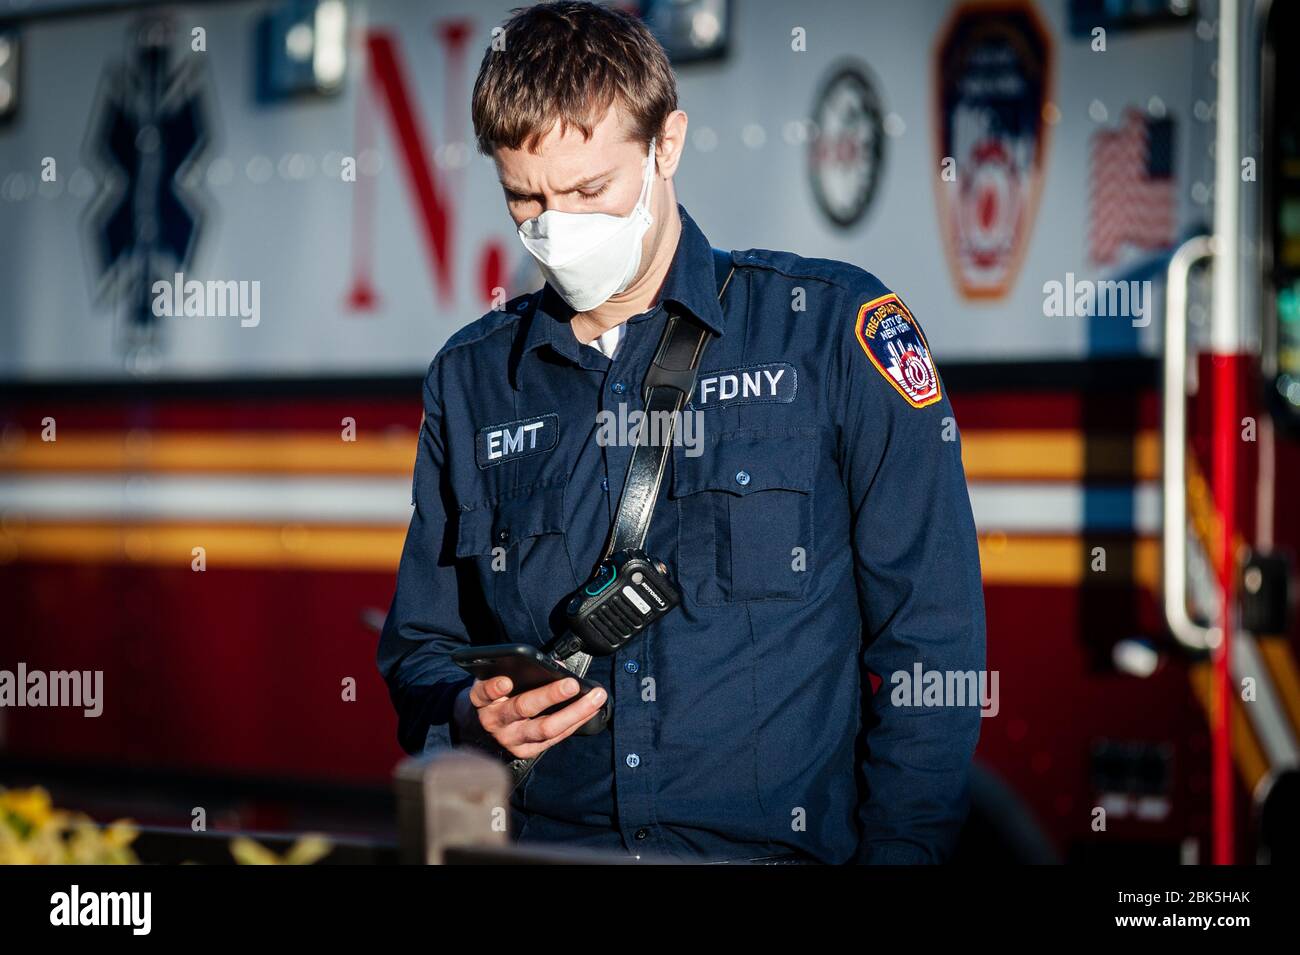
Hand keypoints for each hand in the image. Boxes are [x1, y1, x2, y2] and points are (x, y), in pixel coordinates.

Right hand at [453, 676, 606, 759]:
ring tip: (596, 697)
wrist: (485, 726)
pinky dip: (576, 722)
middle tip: (572, 684)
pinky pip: (555, 738)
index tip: (506, 681)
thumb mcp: (499, 678)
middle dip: (550, 695)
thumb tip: (557, 666)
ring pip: (545, 728)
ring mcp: (510, 739)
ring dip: (575, 712)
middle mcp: (494, 721)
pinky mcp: (525, 752)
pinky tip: (592, 710)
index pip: (484, 693)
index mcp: (483, 699)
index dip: (494, 688)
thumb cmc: (498, 695)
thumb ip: (519, 670)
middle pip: (522, 708)